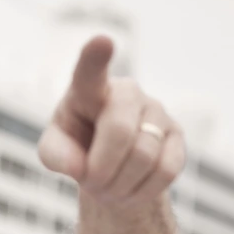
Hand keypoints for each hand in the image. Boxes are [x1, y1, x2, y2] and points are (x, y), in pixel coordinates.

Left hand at [38, 36, 185, 204]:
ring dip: (119, 185)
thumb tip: (78, 166)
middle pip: (119, 132)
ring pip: (143, 156)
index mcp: (90, 90)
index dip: (96, 57)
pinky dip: (141, 191)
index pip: (91, 72)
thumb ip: (56, 155)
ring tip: (108, 189)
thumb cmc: (76, 149)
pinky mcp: (178, 136)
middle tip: (90, 184)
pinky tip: (129, 190)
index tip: (101, 42)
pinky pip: (166, 171)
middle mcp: (127, 93)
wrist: (108, 167)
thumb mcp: (55, 151)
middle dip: (101, 170)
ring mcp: (157, 111)